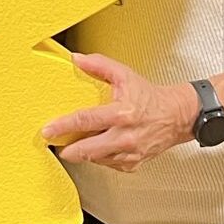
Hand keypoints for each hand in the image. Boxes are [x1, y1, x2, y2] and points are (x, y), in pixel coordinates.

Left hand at [40, 52, 198, 172]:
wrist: (176, 116)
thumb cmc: (150, 97)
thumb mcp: (124, 75)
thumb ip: (99, 65)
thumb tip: (77, 60)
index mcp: (122, 113)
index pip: (86, 120)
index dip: (63, 126)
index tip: (48, 130)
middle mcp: (126, 136)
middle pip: (88, 149)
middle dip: (68, 149)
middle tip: (56, 143)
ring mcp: (129, 153)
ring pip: (96, 159)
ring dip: (82, 153)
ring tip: (75, 143)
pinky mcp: (132, 164)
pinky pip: (107, 164)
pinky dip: (98, 157)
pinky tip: (97, 147)